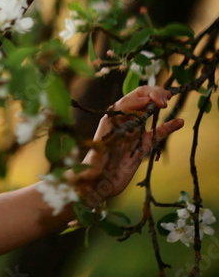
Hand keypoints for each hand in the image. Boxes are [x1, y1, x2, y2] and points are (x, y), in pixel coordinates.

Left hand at [74, 86, 183, 206]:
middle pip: (143, 100)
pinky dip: (169, 127)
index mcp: (114, 115)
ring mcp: (135, 133)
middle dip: (155, 95)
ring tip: (168, 100)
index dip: (147, 94)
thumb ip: (121, 115)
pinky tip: (179, 122)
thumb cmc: (97, 158)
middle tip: (164, 100)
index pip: (134, 96)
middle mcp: (125, 121)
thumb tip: (143, 99)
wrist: (99, 182)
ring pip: (151, 114)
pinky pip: (158, 133)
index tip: (157, 101)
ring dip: (160, 105)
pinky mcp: (143, 146)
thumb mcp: (107, 132)